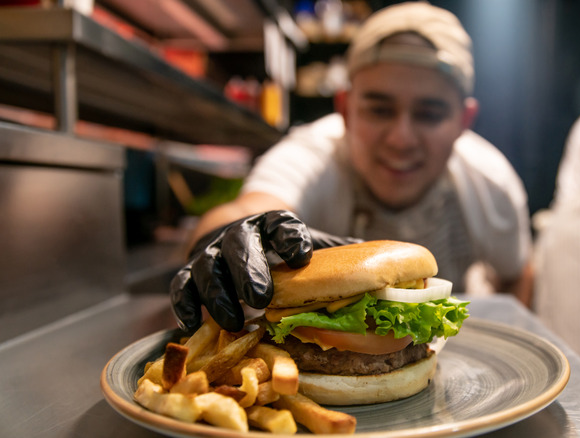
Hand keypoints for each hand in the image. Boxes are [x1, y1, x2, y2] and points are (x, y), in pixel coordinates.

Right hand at [170, 210, 357, 331]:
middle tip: (261, 298)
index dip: (290, 238)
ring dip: (217, 294)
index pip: (281, 224)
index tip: (302, 255)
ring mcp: (210, 253)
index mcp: (271, 223)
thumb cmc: (281, 250)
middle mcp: (238, 234)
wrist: (235, 236)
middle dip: (249, 271)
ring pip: (206, 268)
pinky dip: (185, 305)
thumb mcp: (308, 247)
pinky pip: (180, 287)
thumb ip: (336, 256)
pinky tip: (194, 324)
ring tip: (233, 321)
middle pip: (239, 246)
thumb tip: (383, 268)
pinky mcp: (188, 273)